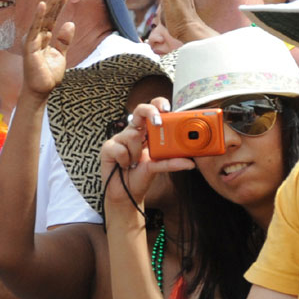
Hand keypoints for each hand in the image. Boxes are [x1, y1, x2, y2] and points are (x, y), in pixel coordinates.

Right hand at [20, 0, 72, 98]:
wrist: (42, 91)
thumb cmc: (48, 74)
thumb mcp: (61, 55)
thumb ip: (64, 40)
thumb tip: (70, 24)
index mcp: (46, 37)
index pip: (53, 17)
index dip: (59, 4)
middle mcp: (38, 36)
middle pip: (48, 15)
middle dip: (56, 0)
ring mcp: (33, 40)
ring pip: (42, 18)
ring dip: (50, 4)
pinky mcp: (30, 47)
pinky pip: (35, 29)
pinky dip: (38, 17)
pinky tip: (42, 5)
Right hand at [100, 99, 192, 217]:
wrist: (126, 194)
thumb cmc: (141, 176)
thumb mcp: (158, 167)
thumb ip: (171, 162)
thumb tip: (191, 163)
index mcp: (147, 133)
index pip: (152, 111)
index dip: (158, 105)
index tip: (168, 109)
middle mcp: (133, 132)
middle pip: (140, 110)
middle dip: (150, 112)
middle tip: (158, 122)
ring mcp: (120, 138)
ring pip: (133, 135)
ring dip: (137, 153)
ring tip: (135, 163)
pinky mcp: (108, 147)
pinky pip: (121, 149)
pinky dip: (125, 160)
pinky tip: (124, 165)